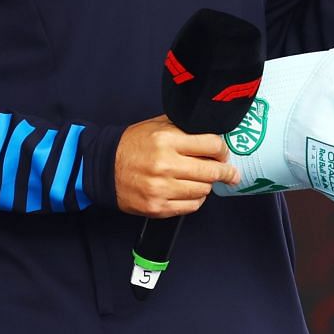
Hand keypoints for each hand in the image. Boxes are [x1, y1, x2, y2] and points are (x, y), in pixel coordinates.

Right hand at [114, 116, 240, 216]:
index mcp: (167, 140)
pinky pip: (190, 206)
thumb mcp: (157, 126)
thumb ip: (185, 128)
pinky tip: (191, 192)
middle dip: (226, 172)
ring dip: (207, 185)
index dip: (223, 150)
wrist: (102, 167)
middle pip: (211, 171)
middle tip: (231, 173)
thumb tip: (214, 133)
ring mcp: (161, 189)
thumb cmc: (132, 145)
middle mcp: (165, 165)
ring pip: (203, 190)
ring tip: (202, 180)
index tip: (224, 153)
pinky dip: (195, 200)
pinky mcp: (157, 207)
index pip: (212, 145)